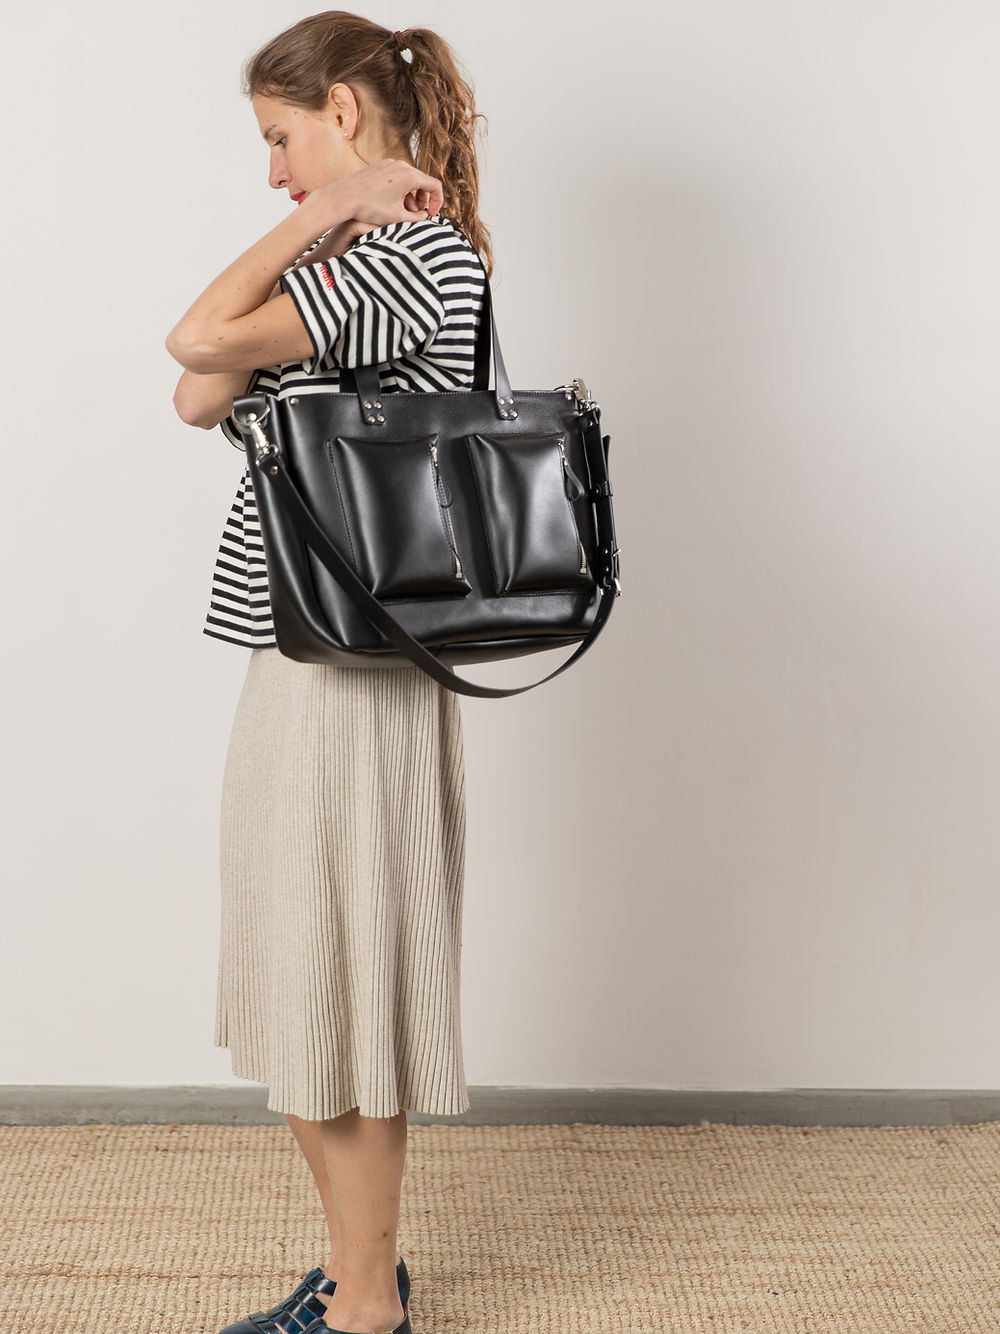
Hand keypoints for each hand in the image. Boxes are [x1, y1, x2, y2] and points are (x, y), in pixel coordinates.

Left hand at [309, 159, 443, 232]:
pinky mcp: (381, 166)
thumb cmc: (370, 208)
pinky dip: (401, 189)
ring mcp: (390, 164)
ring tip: (404, 211)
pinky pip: (398, 176)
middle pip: (422, 182)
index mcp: (409, 176)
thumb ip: (416, 218)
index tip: (431, 215)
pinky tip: (392, 202)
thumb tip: (425, 216)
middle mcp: (402, 165)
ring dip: (412, 195)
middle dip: (423, 200)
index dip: (437, 202)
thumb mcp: (397, 217)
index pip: (435, 186)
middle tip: (417, 214)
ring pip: (410, 179)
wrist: (344, 197)